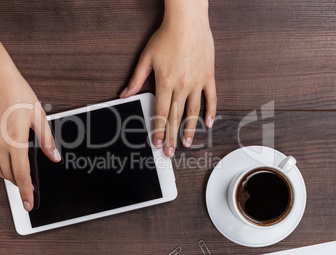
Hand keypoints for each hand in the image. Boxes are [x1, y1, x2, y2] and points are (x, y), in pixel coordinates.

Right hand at [0, 66, 60, 210]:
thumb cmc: (17, 93)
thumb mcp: (39, 116)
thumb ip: (47, 140)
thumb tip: (55, 157)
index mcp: (15, 141)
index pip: (22, 174)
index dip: (26, 192)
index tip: (28, 204)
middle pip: (8, 175)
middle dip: (19, 184)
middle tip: (27, 189)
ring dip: (7, 176)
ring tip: (18, 177)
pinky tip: (3, 162)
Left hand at [120, 0, 216, 156]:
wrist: (187, 21)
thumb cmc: (166, 37)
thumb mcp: (146, 58)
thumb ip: (136, 79)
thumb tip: (124, 94)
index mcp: (165, 82)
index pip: (161, 113)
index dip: (159, 130)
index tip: (158, 143)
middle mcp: (182, 85)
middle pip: (176, 116)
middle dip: (172, 136)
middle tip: (171, 152)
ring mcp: (197, 81)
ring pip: (193, 111)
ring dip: (189, 129)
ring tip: (187, 143)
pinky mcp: (209, 76)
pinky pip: (211, 98)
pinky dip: (210, 111)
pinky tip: (207, 123)